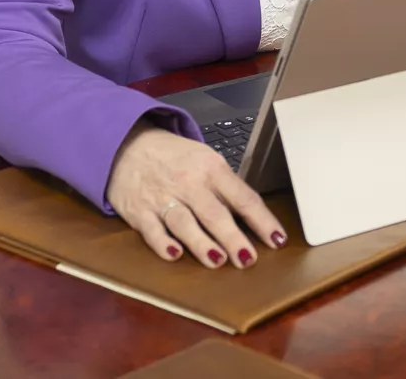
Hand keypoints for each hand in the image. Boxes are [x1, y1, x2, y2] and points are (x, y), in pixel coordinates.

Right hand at [106, 123, 286, 266]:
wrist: (128, 144)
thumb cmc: (174, 157)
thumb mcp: (205, 160)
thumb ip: (225, 188)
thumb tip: (252, 217)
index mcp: (212, 169)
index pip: (243, 197)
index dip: (262, 220)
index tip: (277, 239)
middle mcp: (189, 183)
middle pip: (215, 213)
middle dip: (233, 237)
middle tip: (248, 259)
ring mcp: (163, 198)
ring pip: (185, 223)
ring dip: (202, 243)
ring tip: (218, 261)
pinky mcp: (139, 211)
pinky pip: (152, 230)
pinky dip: (163, 243)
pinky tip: (174, 254)